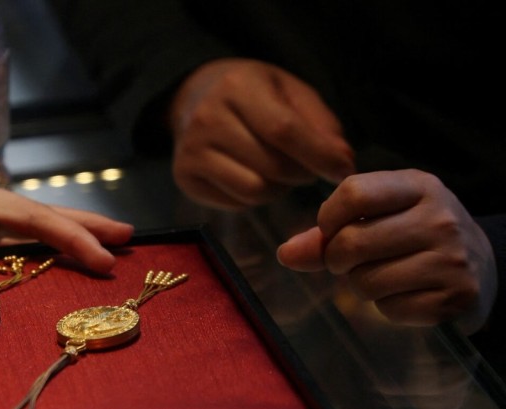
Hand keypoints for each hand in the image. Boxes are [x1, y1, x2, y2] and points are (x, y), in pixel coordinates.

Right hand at [168, 58, 355, 209]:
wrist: (195, 96)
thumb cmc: (253, 92)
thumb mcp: (291, 91)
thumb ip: (321, 124)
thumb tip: (342, 163)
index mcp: (237, 87)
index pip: (283, 130)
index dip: (319, 155)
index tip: (343, 170)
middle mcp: (207, 119)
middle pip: (272, 167)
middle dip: (301, 174)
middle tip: (306, 167)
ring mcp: (191, 151)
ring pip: (254, 191)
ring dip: (278, 189)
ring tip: (278, 170)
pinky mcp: (184, 177)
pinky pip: (236, 203)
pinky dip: (254, 197)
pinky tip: (252, 175)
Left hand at [276, 170, 496, 333]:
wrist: (483, 267)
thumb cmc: (416, 236)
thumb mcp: (381, 217)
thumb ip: (328, 232)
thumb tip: (285, 254)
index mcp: (419, 186)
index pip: (352, 193)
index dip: (328, 219)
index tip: (333, 231)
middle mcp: (440, 218)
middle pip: (351, 243)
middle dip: (338, 260)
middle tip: (352, 263)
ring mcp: (451, 259)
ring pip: (365, 281)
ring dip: (362, 285)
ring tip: (386, 276)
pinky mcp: (455, 297)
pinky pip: (390, 309)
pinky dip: (388, 307)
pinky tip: (407, 294)